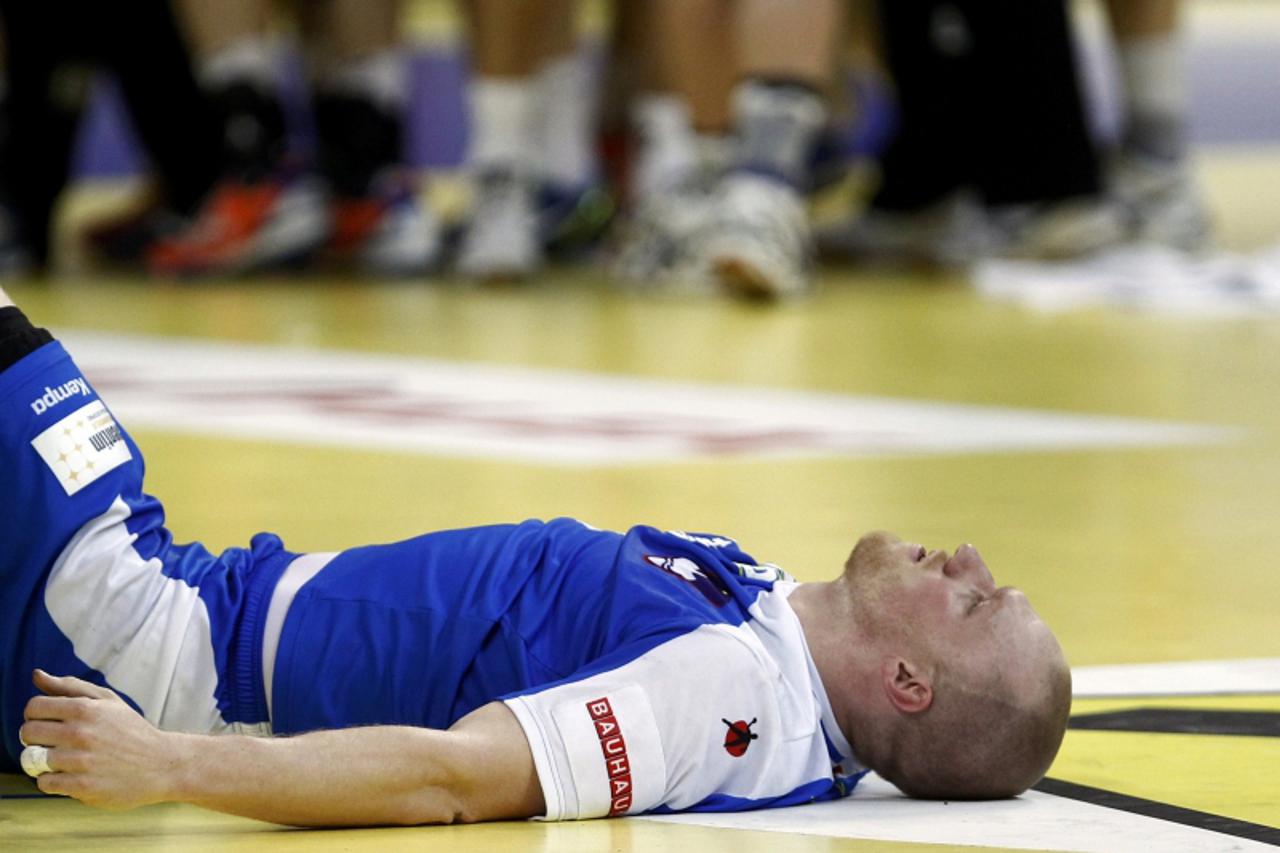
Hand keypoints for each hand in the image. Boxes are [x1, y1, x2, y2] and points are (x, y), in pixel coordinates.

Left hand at [19, 669, 183, 809]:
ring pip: (33, 760)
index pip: (34, 707)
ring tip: (63, 760)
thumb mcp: (108, 702)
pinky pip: (44, 783)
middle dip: (34, 738)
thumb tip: (36, 674)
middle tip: (52, 742)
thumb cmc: (131, 731)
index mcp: (85, 709)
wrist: (161, 764)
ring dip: (44, 761)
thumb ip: (69, 686)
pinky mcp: (81, 786)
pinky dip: (52, 780)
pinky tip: (70, 775)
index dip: (35, 715)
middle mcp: (80, 733)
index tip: (47, 722)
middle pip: (28, 733)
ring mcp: (80, 761)